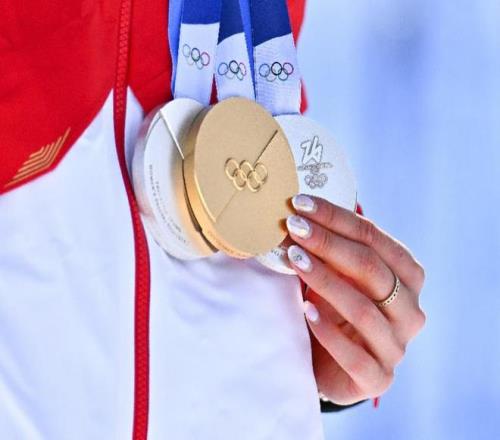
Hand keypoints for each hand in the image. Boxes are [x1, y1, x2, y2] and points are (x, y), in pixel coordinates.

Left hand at [286, 194, 425, 404]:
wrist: (332, 365)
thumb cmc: (334, 309)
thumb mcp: (338, 274)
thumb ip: (335, 246)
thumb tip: (317, 205)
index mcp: (406, 276)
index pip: (374, 238)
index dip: (336, 218)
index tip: (301, 204)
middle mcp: (410, 310)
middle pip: (371, 268)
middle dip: (328, 243)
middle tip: (293, 226)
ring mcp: (397, 346)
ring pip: (363, 308)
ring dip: (324, 280)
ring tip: (293, 259)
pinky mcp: (379, 378)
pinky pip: (353, 354)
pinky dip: (327, 330)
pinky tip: (304, 310)